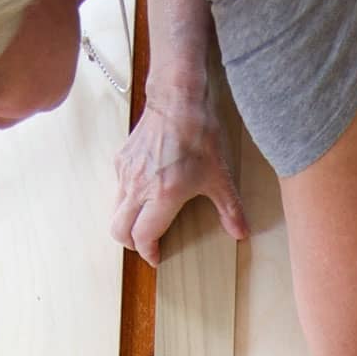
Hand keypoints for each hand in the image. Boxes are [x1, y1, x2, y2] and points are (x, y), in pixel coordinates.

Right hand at [111, 90, 248, 266]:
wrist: (178, 99)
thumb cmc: (198, 134)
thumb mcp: (219, 175)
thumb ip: (229, 208)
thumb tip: (241, 232)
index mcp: (161, 196)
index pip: (142, 236)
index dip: (147, 251)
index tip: (156, 256)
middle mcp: (138, 188)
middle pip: (119, 231)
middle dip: (131, 243)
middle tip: (146, 243)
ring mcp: (126, 174)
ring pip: (115, 212)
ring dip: (127, 223)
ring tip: (144, 221)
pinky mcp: (121, 161)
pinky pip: (118, 190)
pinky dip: (127, 200)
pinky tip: (144, 193)